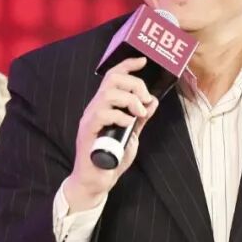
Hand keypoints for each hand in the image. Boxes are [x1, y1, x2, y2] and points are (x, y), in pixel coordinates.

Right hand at [65, 57, 158, 211]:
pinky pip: (102, 114)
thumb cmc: (111, 157)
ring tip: (138, 113)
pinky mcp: (88, 131)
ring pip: (108, 94)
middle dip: (134, 84)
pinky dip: (120, 116)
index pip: (113, 76)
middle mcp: (96, 107)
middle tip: (144, 100)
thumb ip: (141, 118)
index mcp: (105, 105)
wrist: (96, 181)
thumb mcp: (132, 134)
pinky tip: (128, 124)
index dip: (128, 65)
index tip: (143, 61)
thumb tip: (153, 101)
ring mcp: (90, 118)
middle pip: (112, 79)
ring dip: (130, 100)